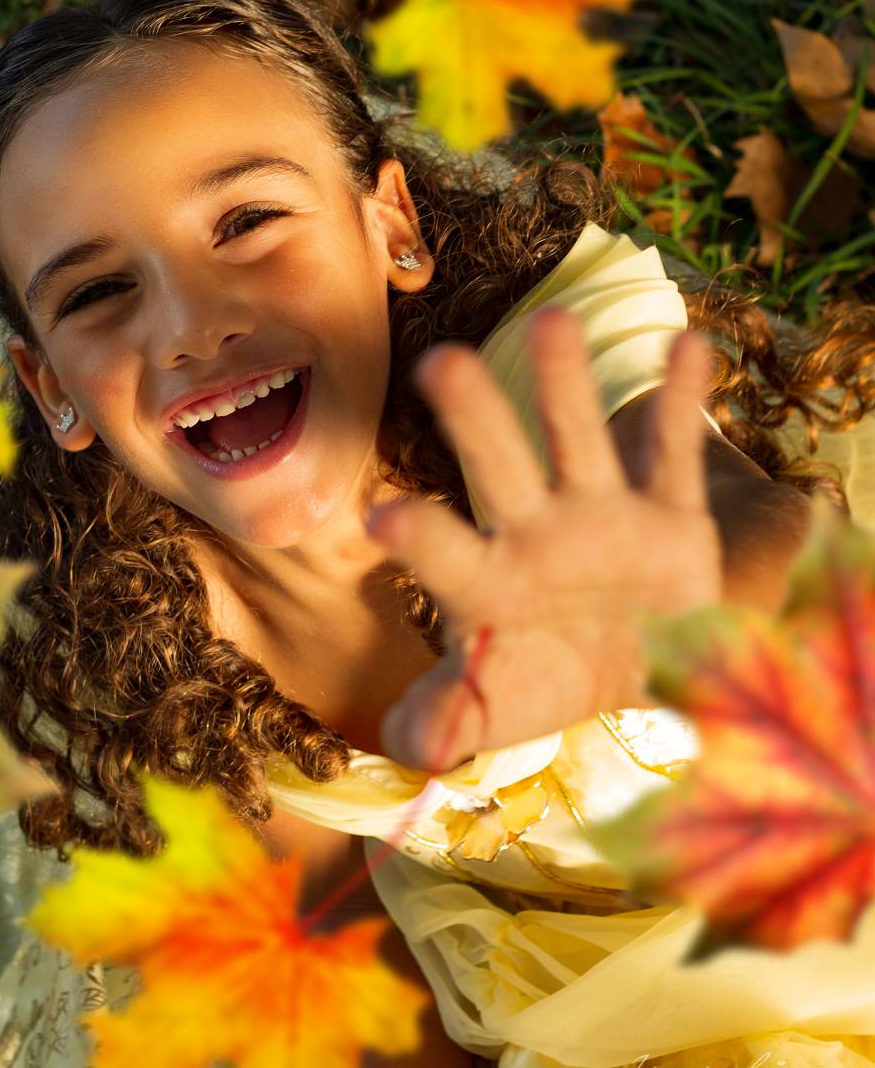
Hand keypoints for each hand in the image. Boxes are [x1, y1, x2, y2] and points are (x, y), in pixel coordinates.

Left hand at [367, 305, 722, 770]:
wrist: (637, 666)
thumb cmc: (544, 677)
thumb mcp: (498, 711)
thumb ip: (445, 721)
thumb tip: (401, 747)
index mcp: (486, 582)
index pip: (447, 555)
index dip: (420, 538)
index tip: (381, 515)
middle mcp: (535, 531)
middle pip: (500, 467)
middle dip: (474, 418)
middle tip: (441, 360)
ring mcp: (601, 514)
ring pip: (577, 437)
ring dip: (565, 382)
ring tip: (552, 320)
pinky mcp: (668, 516)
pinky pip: (672, 451)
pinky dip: (682, 397)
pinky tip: (688, 342)